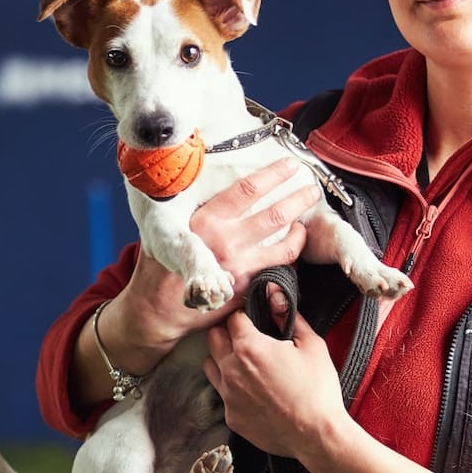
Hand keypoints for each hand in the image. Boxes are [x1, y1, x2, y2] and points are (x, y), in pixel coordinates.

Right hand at [113, 160, 321, 350]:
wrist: (159, 306)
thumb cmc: (165, 265)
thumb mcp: (173, 229)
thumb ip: (199, 213)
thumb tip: (220, 194)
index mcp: (206, 220)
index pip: (247, 190)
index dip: (273, 175)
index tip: (289, 165)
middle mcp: (225, 241)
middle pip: (274, 215)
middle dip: (298, 200)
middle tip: (312, 191)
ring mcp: (238, 265)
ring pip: (284, 245)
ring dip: (301, 231)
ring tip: (306, 222)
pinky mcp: (246, 287)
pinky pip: (277, 269)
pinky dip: (288, 258)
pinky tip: (291, 251)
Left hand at [203, 306, 352, 466]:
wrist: (316, 434)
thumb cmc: (318, 388)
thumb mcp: (311, 344)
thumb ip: (288, 314)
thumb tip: (273, 291)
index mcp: (249, 347)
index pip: (232, 318)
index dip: (243, 316)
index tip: (253, 320)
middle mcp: (231, 369)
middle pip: (213, 338)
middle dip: (227, 334)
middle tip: (247, 339)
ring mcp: (227, 395)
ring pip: (209, 365)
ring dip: (222, 359)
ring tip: (244, 364)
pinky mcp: (230, 416)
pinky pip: (221, 394)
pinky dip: (231, 388)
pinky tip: (251, 391)